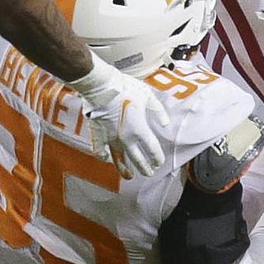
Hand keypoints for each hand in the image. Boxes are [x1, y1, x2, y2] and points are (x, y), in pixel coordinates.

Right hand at [68, 54, 168, 178]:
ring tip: (130, 176)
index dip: (157, 158)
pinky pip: (100, 150)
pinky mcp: (98, 135)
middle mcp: (126, 138)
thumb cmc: (127, 89)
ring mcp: (111, 139)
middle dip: (145, 167)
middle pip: (138, 158)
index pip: (152, 149)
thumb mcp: (148, 96)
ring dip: (125, 169)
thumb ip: (158, 111)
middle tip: (149, 173)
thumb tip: (165, 124)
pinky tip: (106, 159)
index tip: (159, 163)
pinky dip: (103, 156)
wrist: (102, 87)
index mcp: (140, 129)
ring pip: (119, 159)